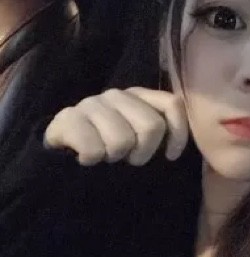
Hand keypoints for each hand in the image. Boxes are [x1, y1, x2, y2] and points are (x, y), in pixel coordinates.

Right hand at [44, 88, 187, 165]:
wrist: (63, 154)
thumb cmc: (110, 148)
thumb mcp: (140, 140)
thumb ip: (160, 133)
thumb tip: (176, 146)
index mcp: (140, 97)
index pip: (172, 104)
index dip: (178, 132)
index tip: (169, 156)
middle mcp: (118, 95)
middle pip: (152, 126)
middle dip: (143, 152)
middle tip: (128, 158)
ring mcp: (91, 103)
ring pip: (122, 141)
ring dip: (114, 157)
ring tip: (105, 156)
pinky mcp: (67, 118)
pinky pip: (93, 149)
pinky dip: (92, 160)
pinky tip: (85, 159)